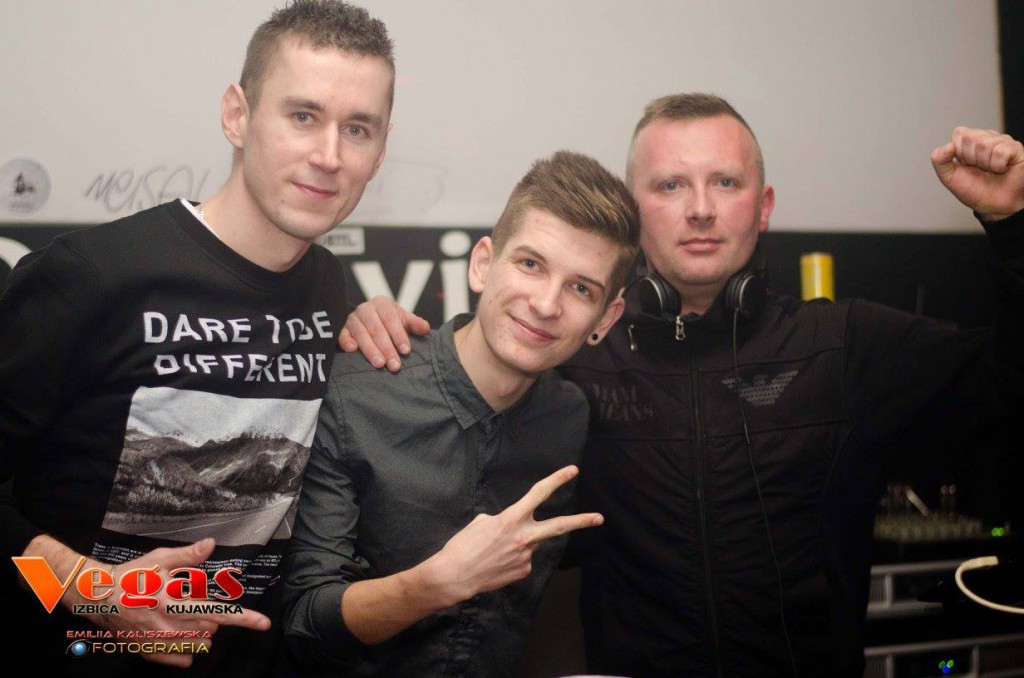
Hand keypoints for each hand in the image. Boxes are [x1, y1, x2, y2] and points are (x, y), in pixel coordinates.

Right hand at [86, 538, 269, 667]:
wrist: (95, 597)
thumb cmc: (130, 575)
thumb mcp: (159, 559)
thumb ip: (188, 556)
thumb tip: (211, 544)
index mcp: (172, 601)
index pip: (217, 611)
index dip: (244, 618)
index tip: (264, 623)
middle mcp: (167, 625)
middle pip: (211, 627)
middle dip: (210, 614)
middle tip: (190, 599)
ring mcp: (158, 642)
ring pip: (199, 645)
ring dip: (201, 631)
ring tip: (183, 615)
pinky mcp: (149, 652)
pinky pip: (181, 659)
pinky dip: (186, 650)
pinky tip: (180, 636)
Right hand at [338, 296, 430, 371]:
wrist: (369, 320)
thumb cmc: (390, 322)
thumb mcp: (404, 320)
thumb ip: (415, 324)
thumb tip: (425, 328)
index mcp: (382, 304)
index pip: (391, 319)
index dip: (399, 335)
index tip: (406, 351)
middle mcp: (366, 309)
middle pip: (376, 329)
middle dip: (387, 348)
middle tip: (395, 365)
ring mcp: (352, 318)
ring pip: (361, 333)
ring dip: (370, 350)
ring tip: (379, 364)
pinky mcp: (342, 328)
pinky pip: (342, 334)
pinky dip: (346, 342)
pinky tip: (352, 351)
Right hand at [424, 465, 602, 605]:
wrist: (455, 576)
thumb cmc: (463, 546)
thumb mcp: (481, 522)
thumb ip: (503, 521)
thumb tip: (513, 528)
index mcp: (512, 519)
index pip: (539, 493)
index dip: (557, 480)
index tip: (572, 471)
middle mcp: (524, 537)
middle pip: (559, 526)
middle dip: (581, 521)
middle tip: (599, 518)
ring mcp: (526, 556)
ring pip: (531, 543)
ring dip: (519, 543)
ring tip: (495, 552)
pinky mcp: (524, 571)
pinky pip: (523, 560)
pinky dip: (511, 558)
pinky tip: (496, 563)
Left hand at [932, 127, 1023, 221]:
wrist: (994, 206)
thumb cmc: (975, 190)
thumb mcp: (949, 178)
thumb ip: (939, 161)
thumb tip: (947, 146)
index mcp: (970, 140)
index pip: (959, 133)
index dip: (959, 152)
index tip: (966, 165)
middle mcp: (987, 137)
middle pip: (970, 138)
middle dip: (971, 159)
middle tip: (979, 169)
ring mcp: (1002, 141)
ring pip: (984, 144)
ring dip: (984, 164)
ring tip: (990, 170)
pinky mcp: (1016, 148)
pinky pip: (1001, 151)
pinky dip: (998, 166)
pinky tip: (1001, 169)